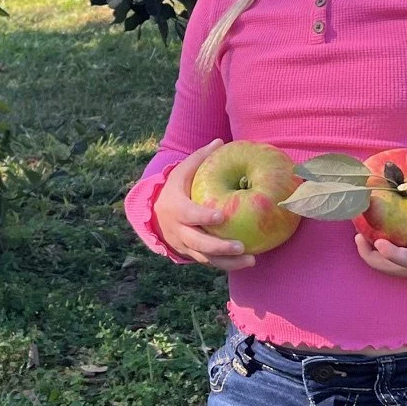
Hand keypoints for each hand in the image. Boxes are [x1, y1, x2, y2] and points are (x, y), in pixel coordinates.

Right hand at [152, 139, 255, 270]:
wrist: (155, 214)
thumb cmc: (175, 189)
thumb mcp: (181, 172)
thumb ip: (200, 158)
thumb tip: (220, 141)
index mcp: (175, 208)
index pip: (189, 214)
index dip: (203, 217)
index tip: (221, 217)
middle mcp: (178, 230)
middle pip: (198, 242)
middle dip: (220, 247)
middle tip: (242, 247)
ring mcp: (184, 245)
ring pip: (205, 258)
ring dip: (228, 262)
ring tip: (251, 261)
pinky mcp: (191, 254)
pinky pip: (209, 262)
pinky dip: (227, 264)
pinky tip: (246, 262)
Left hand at [354, 168, 406, 280]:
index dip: (393, 254)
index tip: (377, 242)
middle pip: (394, 271)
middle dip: (372, 257)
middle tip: (357, 236)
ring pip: (393, 272)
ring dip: (374, 258)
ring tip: (359, 236)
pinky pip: (398, 267)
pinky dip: (384, 257)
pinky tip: (374, 237)